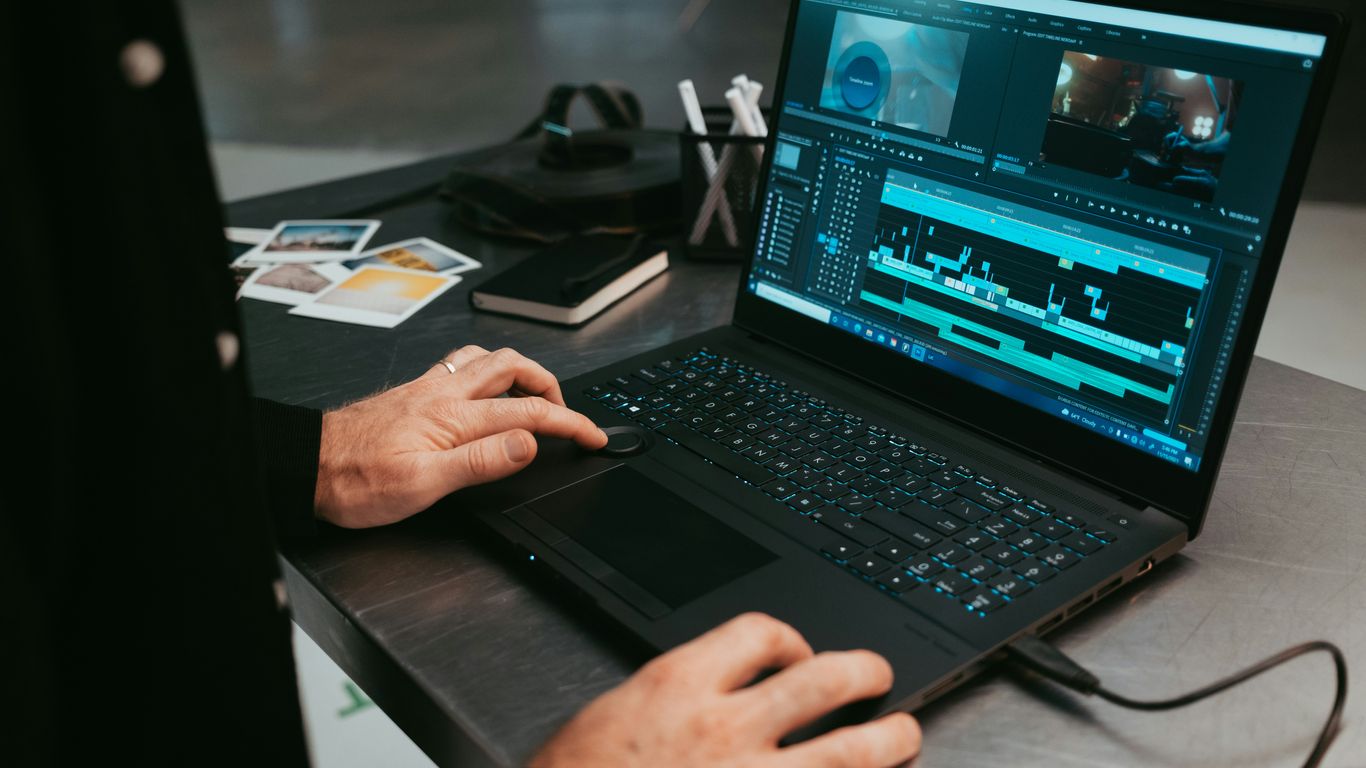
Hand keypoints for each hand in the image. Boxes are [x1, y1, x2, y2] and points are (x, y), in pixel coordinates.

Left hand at [314, 345, 607, 527]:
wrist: (306, 465)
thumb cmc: (354, 480)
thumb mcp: (423, 484)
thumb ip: (480, 461)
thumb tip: (528, 442)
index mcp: (454, 416)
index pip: (529, 413)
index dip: (570, 423)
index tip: (594, 436)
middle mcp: (443, 393)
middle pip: (513, 368)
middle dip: (551, 385)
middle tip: (567, 413)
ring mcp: (427, 389)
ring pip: (486, 360)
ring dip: (519, 371)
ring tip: (533, 395)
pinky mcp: (413, 393)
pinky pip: (460, 365)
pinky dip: (486, 371)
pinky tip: (481, 389)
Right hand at [530, 613, 920, 767]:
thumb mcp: (614, 716)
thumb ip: (673, 696)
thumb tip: (720, 687)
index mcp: (678, 687)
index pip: (760, 632)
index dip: (791, 637)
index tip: (797, 652)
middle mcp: (724, 731)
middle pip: (825, 681)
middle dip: (864, 672)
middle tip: (878, 676)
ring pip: (850, 751)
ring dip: (890, 739)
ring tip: (904, 734)